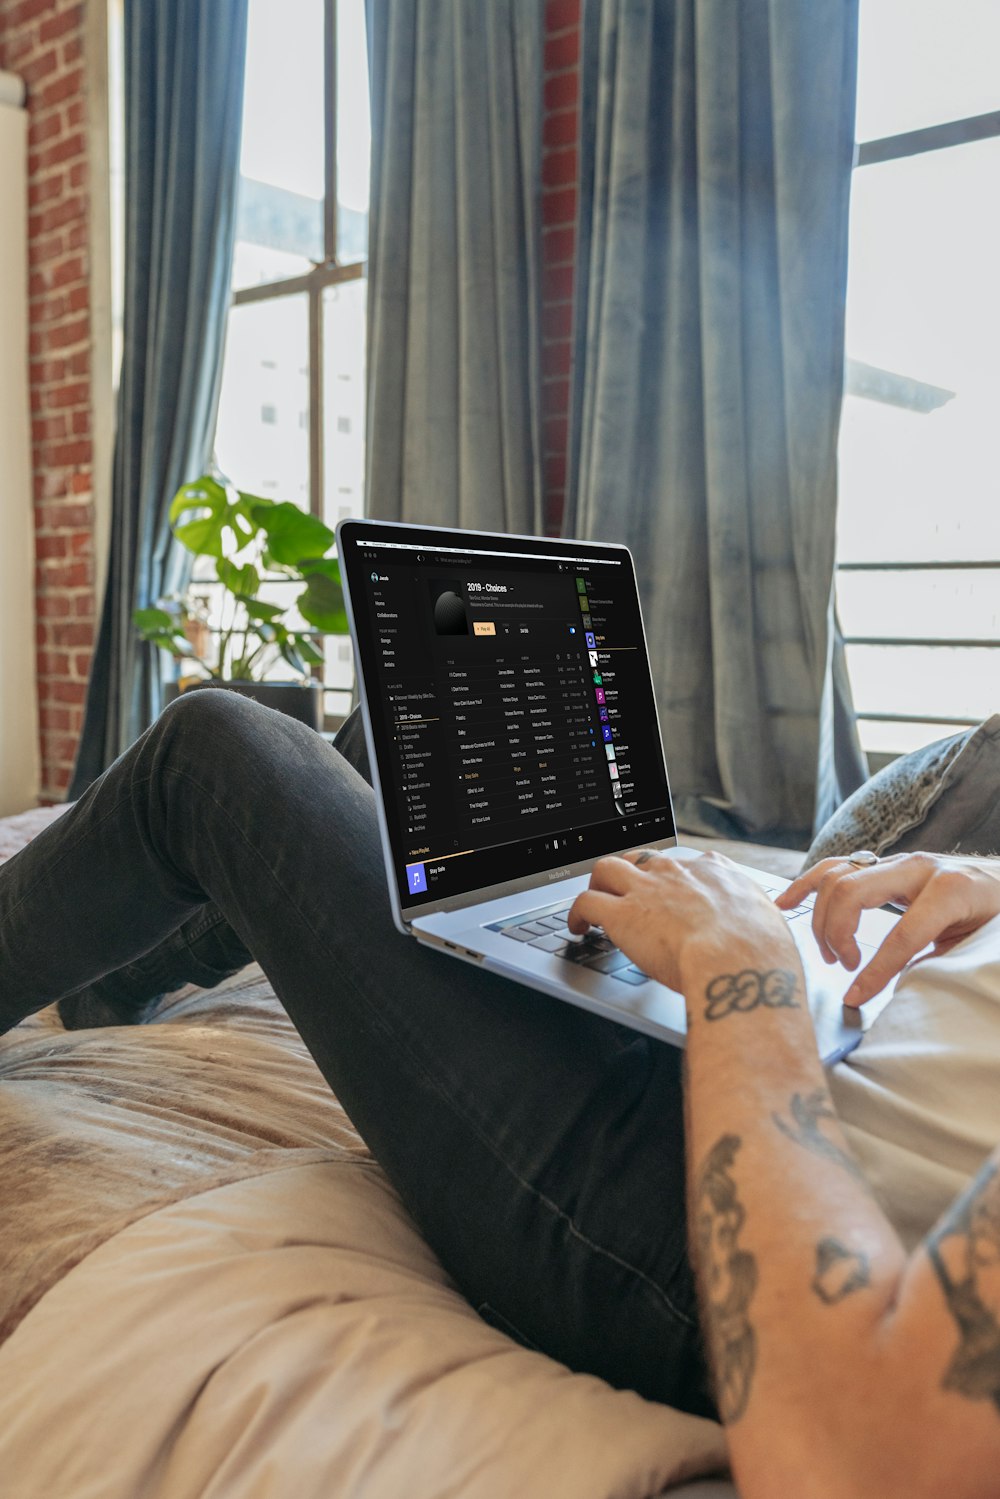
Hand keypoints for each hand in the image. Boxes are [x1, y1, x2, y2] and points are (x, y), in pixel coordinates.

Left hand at [568, 850, 796, 992]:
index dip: (675, 878)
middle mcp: (677, 872)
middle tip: (625, 893)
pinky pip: (586, 902)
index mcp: (715, 872)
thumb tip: (763, 934)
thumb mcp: (769, 923)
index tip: (672, 892)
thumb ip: (757, 922)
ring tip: (593, 904)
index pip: (688, 863)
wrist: (738, 961)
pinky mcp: (621, 914)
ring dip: (597, 884)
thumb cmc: (760, 952)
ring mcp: (646, 889)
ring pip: (606, 868)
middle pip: (642, 858)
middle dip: (630, 872)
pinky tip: (577, 927)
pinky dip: (576, 913)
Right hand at [776, 852, 999, 1006]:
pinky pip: (837, 868)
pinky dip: (807, 885)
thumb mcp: (980, 946)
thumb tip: (897, 987)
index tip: (855, 998)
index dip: (875, 971)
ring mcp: (899, 862)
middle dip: (838, 935)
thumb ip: (941, 961)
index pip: (901, 934)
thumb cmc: (996, 918)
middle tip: (843, 967)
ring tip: (829, 953)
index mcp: (950, 889)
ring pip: (838, 877)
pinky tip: (785, 903)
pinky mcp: (885, 865)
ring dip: (823, 917)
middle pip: (853, 893)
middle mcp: (919, 867)